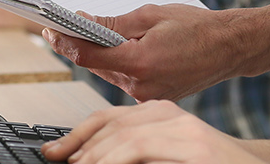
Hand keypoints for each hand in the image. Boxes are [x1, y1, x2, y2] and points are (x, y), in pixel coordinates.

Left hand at [43, 4, 252, 101]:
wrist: (230, 48)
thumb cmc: (197, 27)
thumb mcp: (151, 15)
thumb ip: (113, 22)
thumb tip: (83, 21)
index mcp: (140, 62)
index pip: (89, 54)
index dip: (65, 41)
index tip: (51, 29)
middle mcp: (142, 86)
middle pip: (96, 65)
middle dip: (78, 45)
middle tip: (60, 27)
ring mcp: (148, 96)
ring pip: (110, 73)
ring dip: (99, 55)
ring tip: (90, 33)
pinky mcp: (153, 98)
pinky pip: (125, 80)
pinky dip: (118, 64)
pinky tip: (118, 49)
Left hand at [44, 101, 261, 163]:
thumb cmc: (214, 159)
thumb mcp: (168, 142)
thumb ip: (137, 142)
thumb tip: (94, 155)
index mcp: (159, 110)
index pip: (108, 118)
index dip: (77, 135)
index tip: (55, 153)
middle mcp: (169, 113)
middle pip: (112, 124)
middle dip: (79, 146)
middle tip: (56, 160)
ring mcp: (183, 129)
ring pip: (125, 137)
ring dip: (96, 155)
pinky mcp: (194, 145)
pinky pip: (143, 148)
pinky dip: (118, 157)